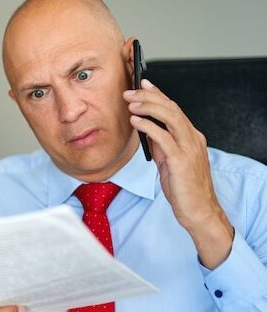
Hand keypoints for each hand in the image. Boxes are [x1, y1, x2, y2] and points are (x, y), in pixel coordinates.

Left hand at [123, 79, 233, 268]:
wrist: (198, 210)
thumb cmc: (183, 188)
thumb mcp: (168, 161)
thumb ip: (160, 144)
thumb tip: (145, 128)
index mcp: (191, 137)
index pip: (174, 109)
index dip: (158, 94)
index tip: (143, 84)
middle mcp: (192, 139)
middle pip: (171, 108)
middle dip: (149, 97)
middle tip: (130, 92)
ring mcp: (188, 148)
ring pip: (170, 117)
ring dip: (148, 107)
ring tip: (130, 103)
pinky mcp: (181, 160)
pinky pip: (163, 138)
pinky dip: (148, 126)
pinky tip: (135, 121)